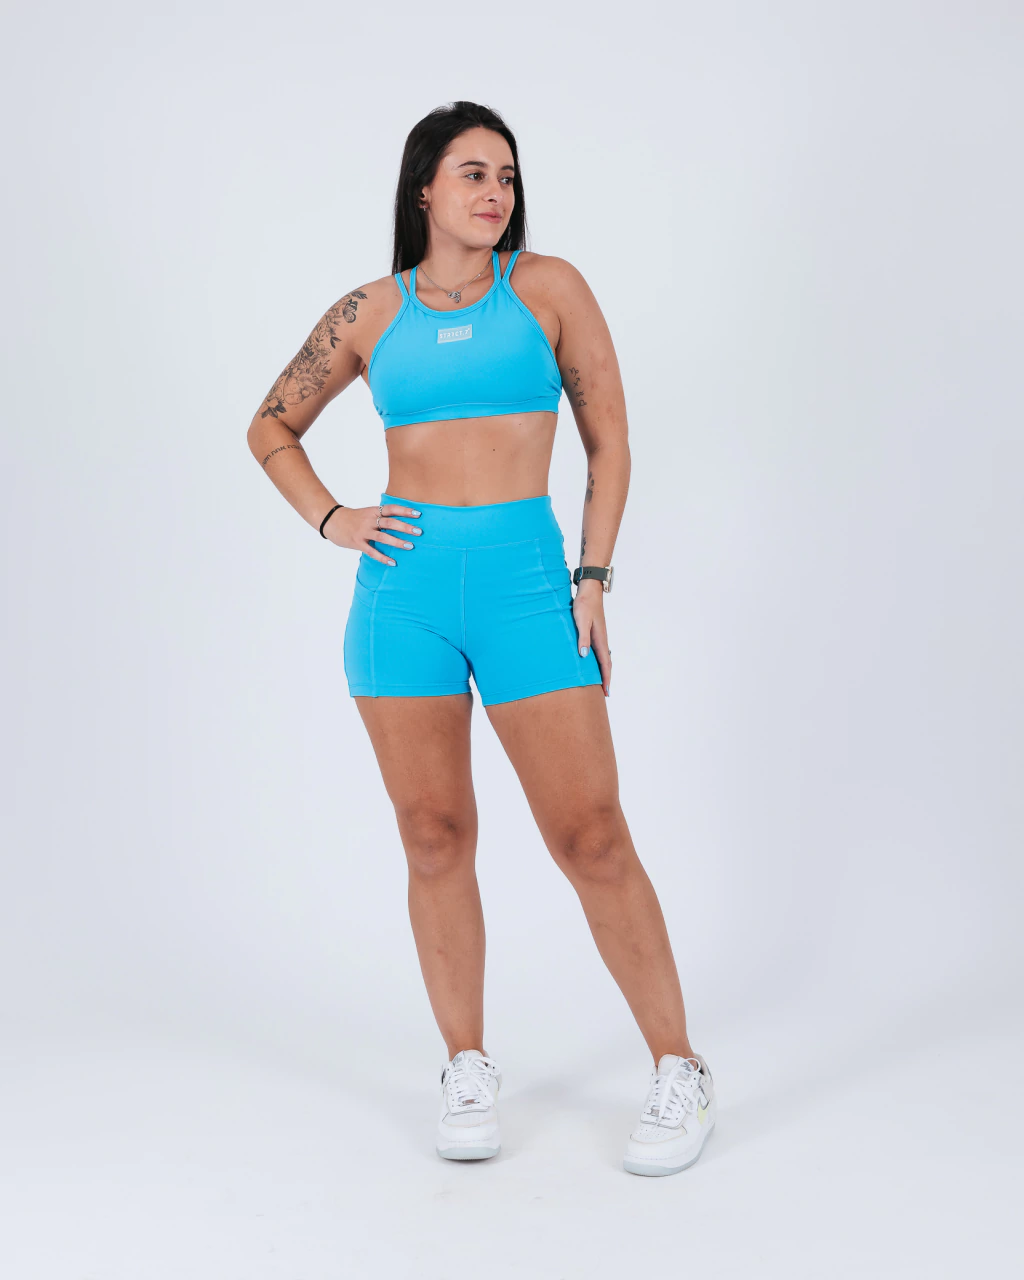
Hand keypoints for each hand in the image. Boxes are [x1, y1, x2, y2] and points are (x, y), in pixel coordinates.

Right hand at [323, 501, 421, 562]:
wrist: (332, 521)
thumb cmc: (353, 518)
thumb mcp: (367, 513)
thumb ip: (381, 517)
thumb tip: (401, 522)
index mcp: (373, 511)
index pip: (391, 509)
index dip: (405, 510)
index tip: (418, 514)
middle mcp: (369, 520)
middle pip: (390, 522)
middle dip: (405, 527)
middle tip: (419, 532)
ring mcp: (363, 532)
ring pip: (383, 537)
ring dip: (397, 541)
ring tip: (410, 546)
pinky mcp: (357, 543)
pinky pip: (372, 551)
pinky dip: (383, 557)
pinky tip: (393, 562)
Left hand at [572, 578, 611, 696]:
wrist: (590, 590)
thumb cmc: (584, 604)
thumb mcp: (581, 621)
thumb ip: (582, 637)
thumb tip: (584, 655)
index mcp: (600, 639)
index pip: (605, 664)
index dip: (606, 678)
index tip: (606, 692)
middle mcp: (602, 640)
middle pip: (606, 663)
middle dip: (606, 678)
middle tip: (605, 692)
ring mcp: (599, 636)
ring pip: (603, 658)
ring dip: (603, 670)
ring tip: (600, 681)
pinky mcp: (595, 632)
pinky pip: (599, 651)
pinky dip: (599, 661)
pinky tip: (593, 662)